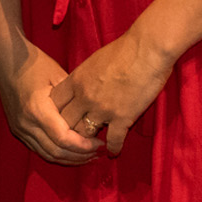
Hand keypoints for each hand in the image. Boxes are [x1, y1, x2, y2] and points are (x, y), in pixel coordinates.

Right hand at [0, 48, 100, 165]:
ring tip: (88, 157)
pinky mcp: (18, 130)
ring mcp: (20, 129)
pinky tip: (70, 152)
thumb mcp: (59, 77)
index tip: (100, 144)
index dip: (83, 146)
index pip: (63, 139)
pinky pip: (39, 149)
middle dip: (79, 157)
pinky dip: (57, 154)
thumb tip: (93, 117)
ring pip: (47, 155)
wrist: (7, 62)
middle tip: (98, 153)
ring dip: (69, 159)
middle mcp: (26, 123)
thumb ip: (73, 100)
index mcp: (37, 109)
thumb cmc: (35, 65)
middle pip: (56, 152)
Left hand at [51, 31, 175, 155]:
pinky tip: (113, 152)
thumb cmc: (124, 49)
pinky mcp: (123, 118)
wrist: (147, 49)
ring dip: (87, 142)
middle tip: (73, 138)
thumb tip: (81, 85)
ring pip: (84, 135)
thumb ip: (84, 77)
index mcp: (76, 81)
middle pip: (65, 123)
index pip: (54, 104)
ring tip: (91, 147)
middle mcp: (84, 97)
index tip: (59, 120)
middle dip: (68, 131)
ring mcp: (102, 109)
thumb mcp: (94, 61)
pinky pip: (113, 140)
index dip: (55, 114)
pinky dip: (113, 148)